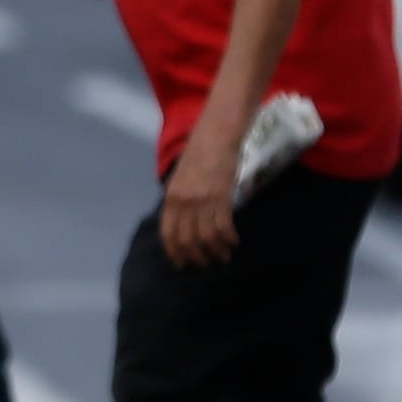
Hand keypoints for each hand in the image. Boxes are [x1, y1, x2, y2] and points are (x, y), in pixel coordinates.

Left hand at [159, 132, 244, 268]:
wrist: (216, 137)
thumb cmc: (200, 156)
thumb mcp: (181, 179)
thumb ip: (180, 201)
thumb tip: (183, 223)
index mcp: (170, 198)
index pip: (168, 234)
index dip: (175, 253)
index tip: (182, 264)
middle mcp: (183, 202)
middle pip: (187, 240)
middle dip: (197, 257)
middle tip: (206, 264)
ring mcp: (201, 201)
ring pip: (206, 237)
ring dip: (216, 251)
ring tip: (223, 256)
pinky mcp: (221, 197)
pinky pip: (223, 226)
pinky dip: (228, 238)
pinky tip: (234, 241)